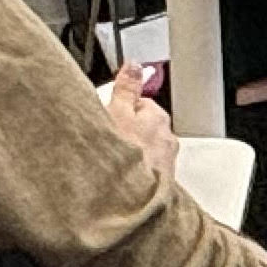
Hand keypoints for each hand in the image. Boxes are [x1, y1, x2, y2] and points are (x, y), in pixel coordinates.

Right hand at [103, 66, 178, 181]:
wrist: (128, 202)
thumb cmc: (123, 157)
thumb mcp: (117, 112)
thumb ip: (127, 88)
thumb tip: (135, 64)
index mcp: (158, 118)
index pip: (139, 103)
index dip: (117, 108)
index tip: (103, 115)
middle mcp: (166, 139)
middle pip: (140, 128)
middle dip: (122, 133)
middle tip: (100, 141)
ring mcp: (164, 163)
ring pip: (141, 151)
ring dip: (125, 154)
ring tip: (104, 162)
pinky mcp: (158, 184)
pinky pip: (140, 172)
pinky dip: (129, 173)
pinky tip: (114, 178)